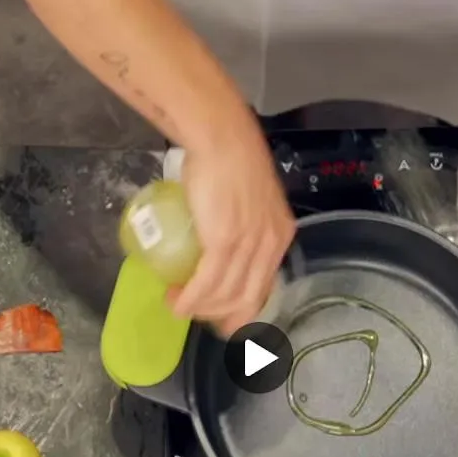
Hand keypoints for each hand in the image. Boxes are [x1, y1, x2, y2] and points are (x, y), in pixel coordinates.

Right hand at [170, 134, 295, 335]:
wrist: (221, 137)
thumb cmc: (229, 157)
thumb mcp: (249, 198)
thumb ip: (243, 220)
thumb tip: (220, 235)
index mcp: (280, 235)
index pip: (266, 286)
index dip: (244, 309)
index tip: (224, 319)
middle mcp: (270, 244)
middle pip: (248, 299)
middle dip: (221, 318)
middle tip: (196, 316)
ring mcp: (250, 245)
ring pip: (227, 295)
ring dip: (199, 309)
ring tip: (177, 303)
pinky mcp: (225, 241)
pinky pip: (208, 283)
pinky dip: (191, 299)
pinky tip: (178, 303)